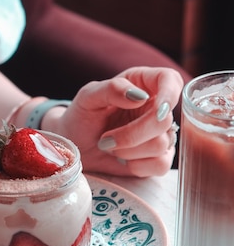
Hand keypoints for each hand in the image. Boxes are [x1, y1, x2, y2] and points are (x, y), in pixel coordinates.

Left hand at [52, 66, 183, 176]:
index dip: (168, 95)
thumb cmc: (81, 117)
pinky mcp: (158, 157)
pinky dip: (137, 166)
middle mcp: (155, 106)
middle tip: (106, 140)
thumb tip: (139, 96)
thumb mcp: (88, 97)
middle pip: (164, 121)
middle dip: (133, 134)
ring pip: (162, 145)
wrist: (75, 147)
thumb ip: (112, 89)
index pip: (170, 80)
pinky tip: (123, 160)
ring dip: (129, 151)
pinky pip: (161, 164)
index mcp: (142, 83)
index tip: (155, 110)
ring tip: (110, 146)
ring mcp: (159, 133)